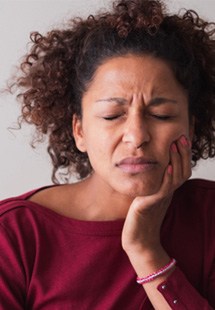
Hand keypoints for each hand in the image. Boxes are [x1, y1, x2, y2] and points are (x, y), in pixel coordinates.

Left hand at [122, 135, 191, 268]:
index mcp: (167, 190)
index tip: (181, 138)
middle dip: (182, 153)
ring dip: (176, 161)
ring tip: (174, 145)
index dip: (183, 155)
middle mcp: (167, 194)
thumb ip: (153, 184)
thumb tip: (152, 169)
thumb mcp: (148, 196)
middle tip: (181, 137)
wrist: (138, 241)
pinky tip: (166, 167)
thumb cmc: (141, 219)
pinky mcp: (150, 205)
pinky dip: (166, 178)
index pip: (180, 170)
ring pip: (175, 178)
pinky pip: (162, 190)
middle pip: (182, 172)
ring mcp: (161, 200)